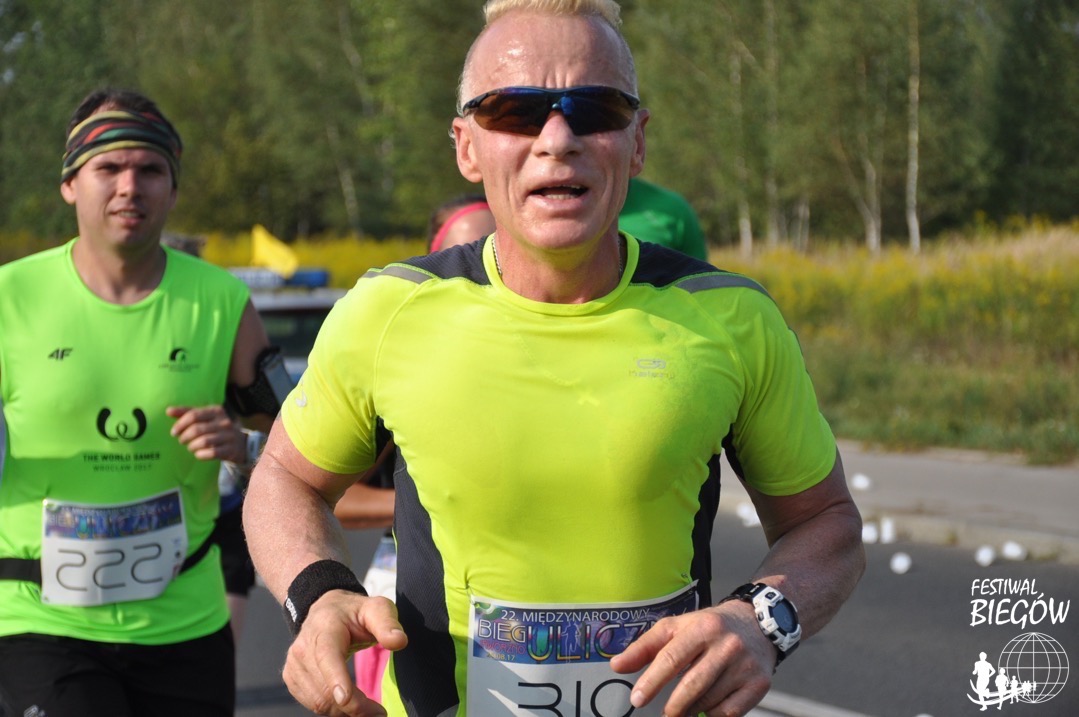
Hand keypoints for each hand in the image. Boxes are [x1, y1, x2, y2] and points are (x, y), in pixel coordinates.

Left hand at [167, 405, 244, 462]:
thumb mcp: (204, 418)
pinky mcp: (230, 449)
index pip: (193, 415)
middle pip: (197, 429)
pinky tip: (198, 454)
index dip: (180, 424)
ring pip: (204, 441)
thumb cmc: (216, 428)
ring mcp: (229, 436)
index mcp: (216, 411)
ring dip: (192, 446)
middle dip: (185, 437)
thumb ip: (187, 413)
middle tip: (182, 441)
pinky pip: (212, 453)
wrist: (240, 443)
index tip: (174, 432)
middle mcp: (224, 422)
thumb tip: (168, 411)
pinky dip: (201, 455)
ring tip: (191, 447)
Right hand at [283, 590, 407, 715]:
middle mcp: (303, 648)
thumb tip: (399, 641)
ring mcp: (294, 665)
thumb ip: (387, 623)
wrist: (325, 611)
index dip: (336, 680)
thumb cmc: (354, 612)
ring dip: (344, 712)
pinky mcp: (291, 678)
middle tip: (379, 713)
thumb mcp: (376, 608)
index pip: (327, 658)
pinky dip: (333, 710)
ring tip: (368, 709)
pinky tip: (350, 703)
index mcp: (324, 629)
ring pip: (318, 702)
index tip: (347, 700)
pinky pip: (312, 704)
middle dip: (354, 707)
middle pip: (325, 689)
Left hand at [609, 601, 774, 716]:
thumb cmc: (711, 627)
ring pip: (709, 701)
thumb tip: (617, 665)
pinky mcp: (759, 684)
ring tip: (682, 708)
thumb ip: (646, 646)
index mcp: (703, 627)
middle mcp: (727, 645)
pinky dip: (713, 714)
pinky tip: (705, 708)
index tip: (637, 699)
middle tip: (663, 713)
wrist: (758, 623)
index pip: (672, 658)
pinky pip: (729, 712)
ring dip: (691, 710)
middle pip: (692, 684)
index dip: (652, 681)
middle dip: (673, 705)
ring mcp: (745, 666)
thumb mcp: (678, 627)